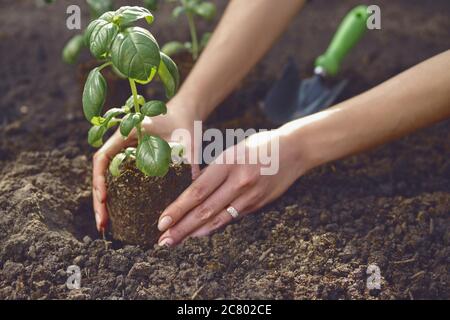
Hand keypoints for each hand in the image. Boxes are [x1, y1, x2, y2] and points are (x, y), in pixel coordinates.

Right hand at [92, 98, 199, 231]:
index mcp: (125, 135)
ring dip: (104, 202)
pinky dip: (115, 197)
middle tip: (102, 224)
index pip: (102, 157)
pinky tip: (119, 215)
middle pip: (100, 174)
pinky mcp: (132, 164)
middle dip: (98, 199)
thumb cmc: (184, 123)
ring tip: (105, 225)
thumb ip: (189, 159)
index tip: (104, 198)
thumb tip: (194, 182)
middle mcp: (120, 146)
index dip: (99, 179)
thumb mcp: (186, 140)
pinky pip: (118, 181)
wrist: (185, 114)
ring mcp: (123, 155)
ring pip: (106, 180)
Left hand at [157, 129, 307, 245]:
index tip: (162, 221)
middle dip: (181, 227)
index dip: (178, 208)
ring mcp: (250, 195)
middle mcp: (238, 181)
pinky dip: (214, 227)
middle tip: (163, 240)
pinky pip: (232, 218)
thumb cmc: (259, 146)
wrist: (293, 150)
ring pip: (218, 218)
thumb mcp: (232, 150)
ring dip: (194, 232)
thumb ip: (214, 171)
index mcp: (228, 162)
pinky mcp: (258, 204)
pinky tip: (200, 234)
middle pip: (204, 209)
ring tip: (176, 241)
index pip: (197, 191)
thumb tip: (192, 193)